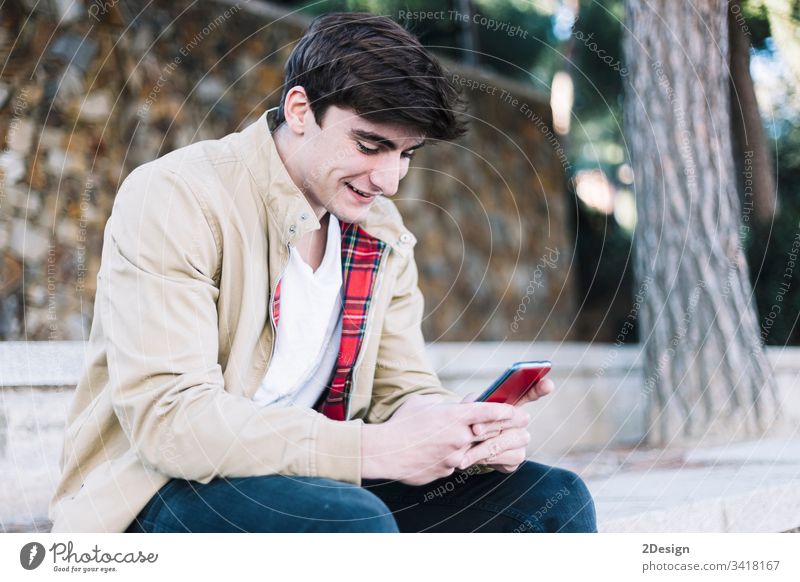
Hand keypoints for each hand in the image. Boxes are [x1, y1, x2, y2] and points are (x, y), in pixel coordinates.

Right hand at [360, 393, 515, 484]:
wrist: (384, 452)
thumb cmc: (401, 424)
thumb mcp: (422, 404)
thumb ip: (441, 404)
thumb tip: (449, 404)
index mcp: (453, 415)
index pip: (488, 412)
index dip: (506, 412)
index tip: (518, 412)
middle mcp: (458, 436)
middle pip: (491, 434)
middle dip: (510, 430)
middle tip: (525, 429)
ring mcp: (454, 456)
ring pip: (478, 451)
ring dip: (491, 447)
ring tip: (506, 444)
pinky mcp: (447, 471)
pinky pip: (458, 463)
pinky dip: (456, 458)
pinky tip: (445, 454)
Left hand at [459, 378, 554, 472]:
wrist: (459, 447)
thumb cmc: (466, 423)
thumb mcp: (466, 408)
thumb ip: (474, 404)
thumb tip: (483, 413)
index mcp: (510, 404)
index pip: (529, 393)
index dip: (539, 389)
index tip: (548, 384)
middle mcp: (520, 422)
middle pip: (519, 419)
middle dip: (495, 424)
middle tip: (475, 430)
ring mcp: (520, 440)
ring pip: (513, 441)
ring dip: (487, 446)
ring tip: (468, 449)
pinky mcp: (515, 458)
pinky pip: (510, 458)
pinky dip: (490, 460)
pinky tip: (476, 459)